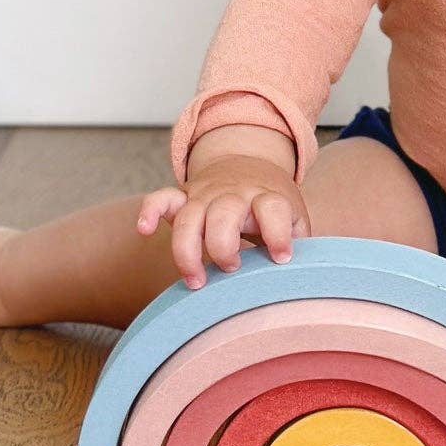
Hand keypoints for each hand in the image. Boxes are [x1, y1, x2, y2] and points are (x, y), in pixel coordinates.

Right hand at [136, 155, 311, 289]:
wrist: (249, 164)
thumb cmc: (272, 206)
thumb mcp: (295, 219)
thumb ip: (298, 244)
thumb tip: (302, 278)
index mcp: (266, 198)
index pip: (272, 208)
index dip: (277, 234)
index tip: (281, 258)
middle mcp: (234, 195)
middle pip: (224, 214)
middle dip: (223, 247)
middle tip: (232, 269)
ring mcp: (205, 195)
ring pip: (188, 217)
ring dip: (187, 250)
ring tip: (196, 281)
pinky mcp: (183, 196)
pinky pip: (160, 198)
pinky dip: (149, 211)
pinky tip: (143, 229)